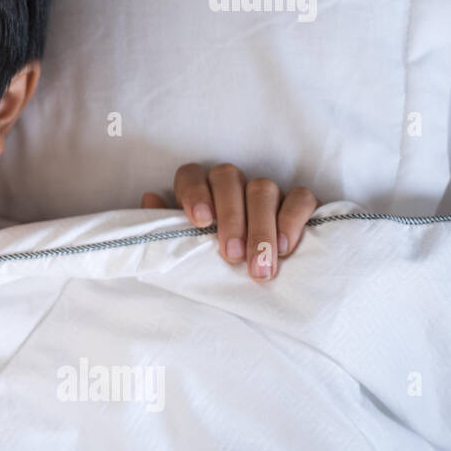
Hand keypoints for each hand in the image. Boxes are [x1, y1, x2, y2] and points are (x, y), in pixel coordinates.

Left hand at [141, 162, 317, 281]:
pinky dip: (293, 220)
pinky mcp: (298, 202)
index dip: (194, 192)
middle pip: (228, 179)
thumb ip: (166, 226)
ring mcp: (266, 191)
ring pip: (263, 189)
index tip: (200, 222)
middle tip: (231, 255)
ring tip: (258, 264)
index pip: (191, 174)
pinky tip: (285, 247)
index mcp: (200, 189)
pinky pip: (300, 198)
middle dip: (230, 217)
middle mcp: (232, 184)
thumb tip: (150, 198)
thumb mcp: (185, 247)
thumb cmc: (210, 259)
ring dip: (260, 227)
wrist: (253, 276)